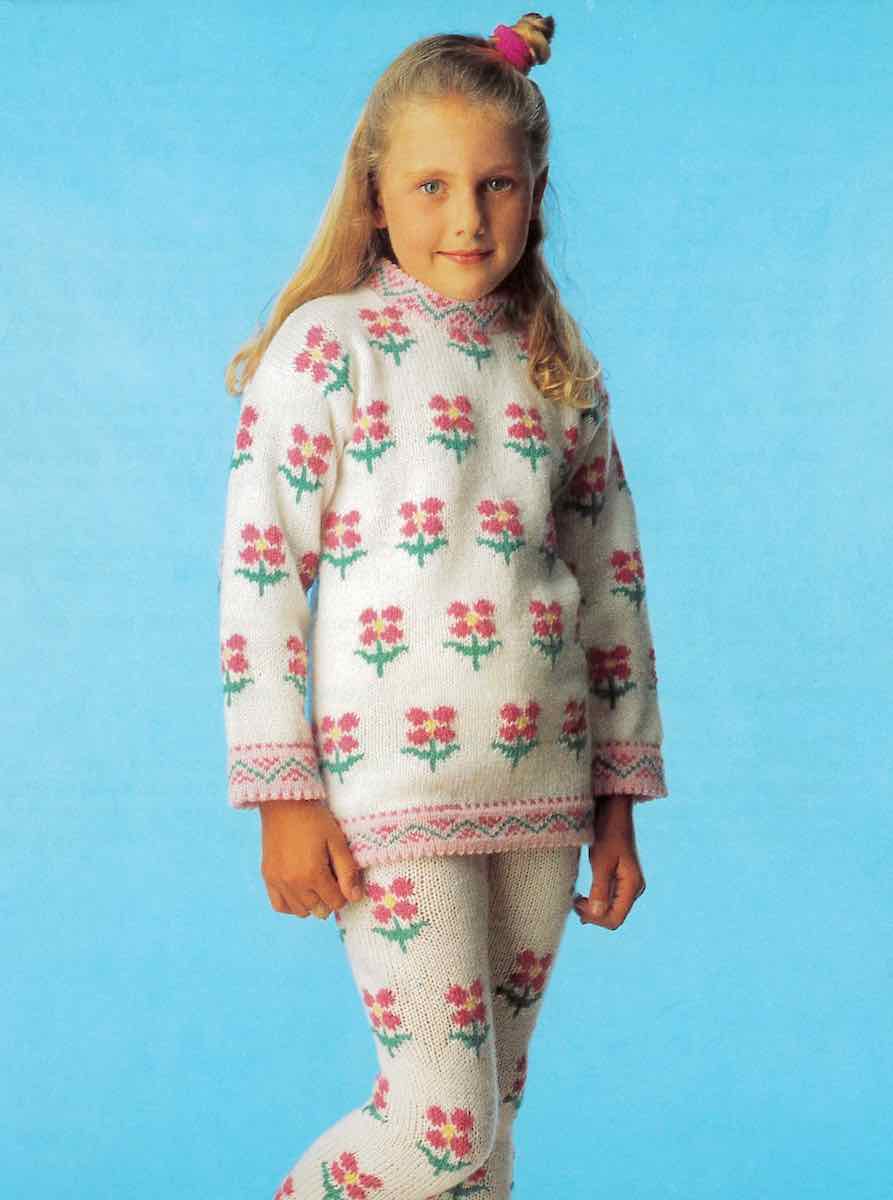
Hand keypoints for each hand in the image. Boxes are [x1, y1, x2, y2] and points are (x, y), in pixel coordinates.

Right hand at [258, 799, 364, 919]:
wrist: (284, 803)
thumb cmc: (315, 819)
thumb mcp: (337, 841)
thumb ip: (347, 871)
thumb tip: (355, 897)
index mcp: (313, 874)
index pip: (336, 902)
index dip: (344, 892)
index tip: (342, 877)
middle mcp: (293, 883)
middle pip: (319, 910)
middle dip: (329, 898)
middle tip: (331, 878)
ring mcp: (278, 882)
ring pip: (301, 911)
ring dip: (312, 903)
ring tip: (316, 883)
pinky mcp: (268, 877)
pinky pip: (280, 906)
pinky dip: (292, 905)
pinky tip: (300, 892)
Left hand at [572, 796, 645, 930]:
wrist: (613, 811)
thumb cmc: (607, 833)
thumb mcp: (601, 862)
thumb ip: (599, 889)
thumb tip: (596, 915)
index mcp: (633, 886)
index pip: (615, 919)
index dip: (595, 919)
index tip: (577, 905)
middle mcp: (634, 888)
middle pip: (613, 916)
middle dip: (593, 914)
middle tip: (573, 901)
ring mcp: (628, 884)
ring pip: (610, 908)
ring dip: (593, 908)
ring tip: (576, 899)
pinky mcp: (620, 878)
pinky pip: (609, 898)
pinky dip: (595, 899)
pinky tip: (582, 895)